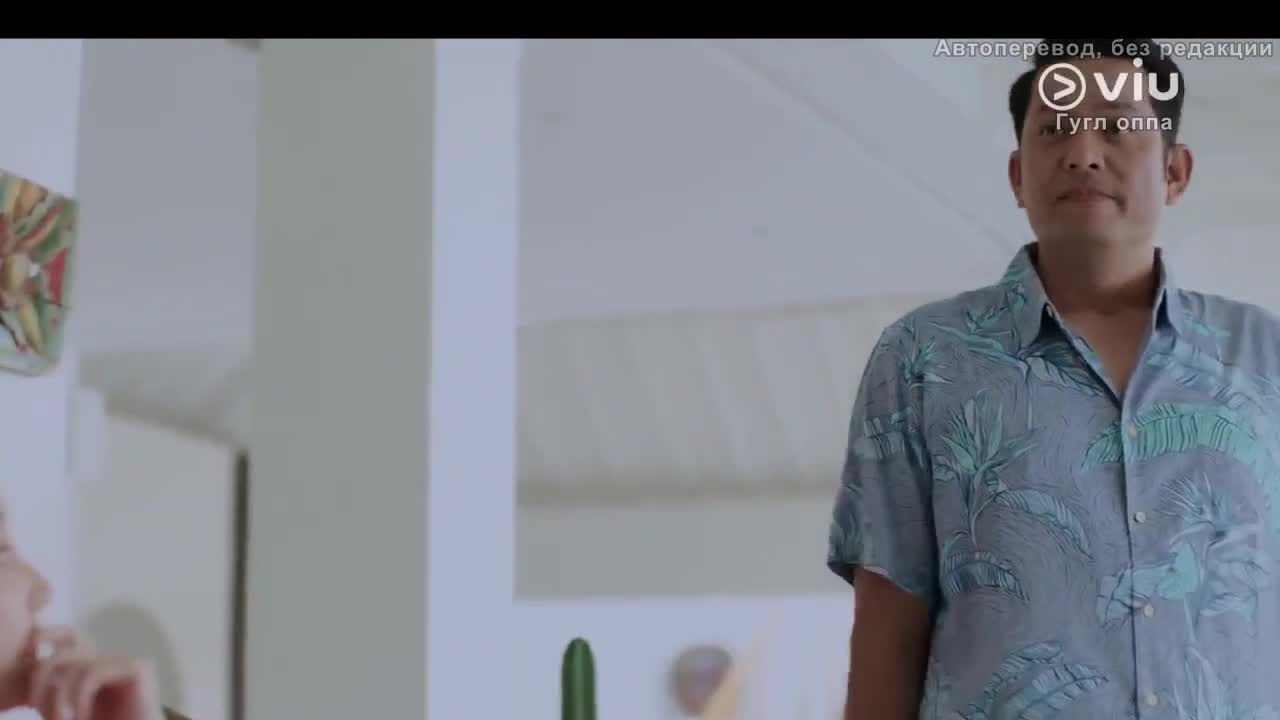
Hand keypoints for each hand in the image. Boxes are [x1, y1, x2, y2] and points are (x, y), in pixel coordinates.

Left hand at [27, 626, 164, 719]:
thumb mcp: (65, 712)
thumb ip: (53, 693)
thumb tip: (29, 669)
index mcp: (96, 668)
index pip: (66, 642)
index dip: (44, 652)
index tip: (30, 696)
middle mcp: (112, 661)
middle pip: (68, 647)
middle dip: (43, 676)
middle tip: (36, 708)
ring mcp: (127, 663)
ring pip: (78, 665)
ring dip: (61, 696)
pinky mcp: (138, 669)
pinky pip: (93, 673)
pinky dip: (79, 697)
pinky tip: (82, 716)